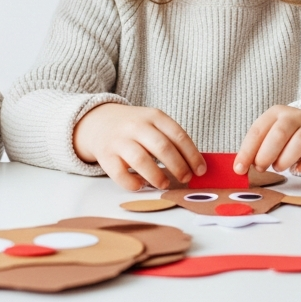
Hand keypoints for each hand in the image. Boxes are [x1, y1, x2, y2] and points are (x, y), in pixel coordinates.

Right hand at [74, 103, 205, 190]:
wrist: (99, 121)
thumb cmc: (135, 127)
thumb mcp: (154, 123)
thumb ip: (171, 140)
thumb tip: (194, 166)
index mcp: (154, 116)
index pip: (178, 135)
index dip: (192, 155)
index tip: (200, 170)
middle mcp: (136, 126)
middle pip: (162, 147)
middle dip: (178, 166)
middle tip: (185, 179)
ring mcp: (119, 140)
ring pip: (140, 160)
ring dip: (156, 176)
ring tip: (165, 184)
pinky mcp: (105, 155)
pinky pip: (119, 173)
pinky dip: (132, 183)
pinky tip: (141, 185)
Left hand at [235, 106, 300, 174]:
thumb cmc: (286, 134)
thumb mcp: (269, 133)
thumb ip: (256, 148)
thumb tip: (241, 168)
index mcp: (275, 113)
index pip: (258, 130)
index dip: (247, 151)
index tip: (239, 169)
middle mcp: (295, 116)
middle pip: (279, 134)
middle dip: (266, 155)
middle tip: (260, 168)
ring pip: (299, 142)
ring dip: (285, 160)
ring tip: (278, 167)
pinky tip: (297, 169)